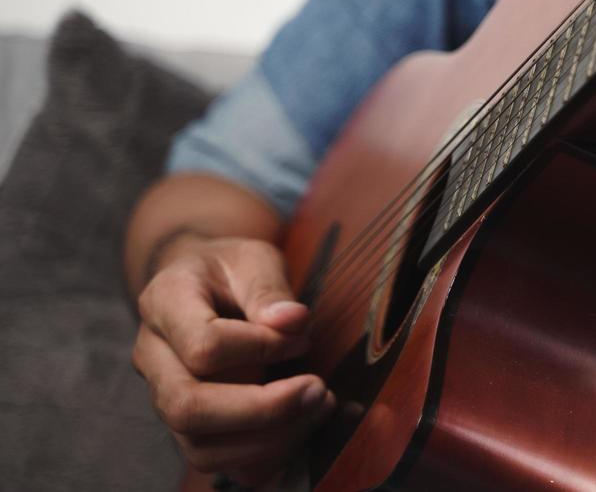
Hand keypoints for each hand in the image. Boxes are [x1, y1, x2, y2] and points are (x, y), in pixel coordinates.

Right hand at [132, 234, 333, 485]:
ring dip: (269, 440)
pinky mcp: (187, 424)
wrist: (202, 283)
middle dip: (263, 410)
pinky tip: (302, 430)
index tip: (302, 337)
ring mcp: (164, 395)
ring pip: (200, 446)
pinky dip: (264, 458)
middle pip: (187, 408)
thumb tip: (293, 322)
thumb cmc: (230, 268)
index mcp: (164, 303)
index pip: (203, 346)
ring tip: (318, 408)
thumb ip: (269, 288)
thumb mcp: (253, 258)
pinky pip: (217, 460)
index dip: (260, 348)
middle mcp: (153, 357)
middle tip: (318, 390)